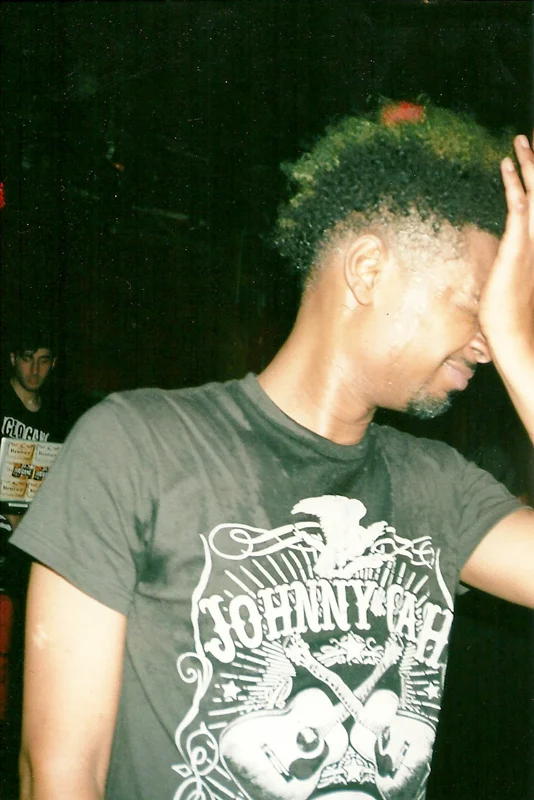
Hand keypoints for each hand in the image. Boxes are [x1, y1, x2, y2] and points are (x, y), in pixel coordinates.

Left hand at [479, 134, 533, 356]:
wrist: (514, 336)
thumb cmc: (510, 318)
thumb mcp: (509, 285)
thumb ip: (511, 268)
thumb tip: (503, 265)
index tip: (532, 162)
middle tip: (531, 141)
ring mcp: (533, 242)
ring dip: (528, 165)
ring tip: (521, 141)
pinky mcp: (519, 246)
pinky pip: (517, 207)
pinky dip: (512, 184)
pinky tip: (505, 165)